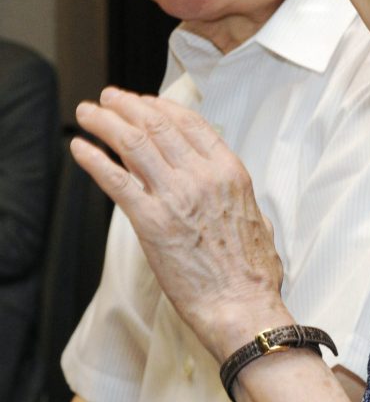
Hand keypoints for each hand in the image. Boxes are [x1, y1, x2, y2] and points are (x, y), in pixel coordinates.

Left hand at [72, 87, 291, 361]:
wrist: (241, 303)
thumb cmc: (252, 268)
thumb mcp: (254, 214)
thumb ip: (235, 194)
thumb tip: (228, 189)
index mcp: (228, 170)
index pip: (189, 122)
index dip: (161, 106)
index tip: (144, 100)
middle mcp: (201, 175)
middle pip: (157, 125)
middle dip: (128, 105)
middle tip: (109, 98)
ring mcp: (176, 196)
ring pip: (134, 144)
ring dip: (106, 123)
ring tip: (89, 113)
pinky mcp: (151, 223)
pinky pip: (116, 180)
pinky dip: (95, 159)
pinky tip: (81, 148)